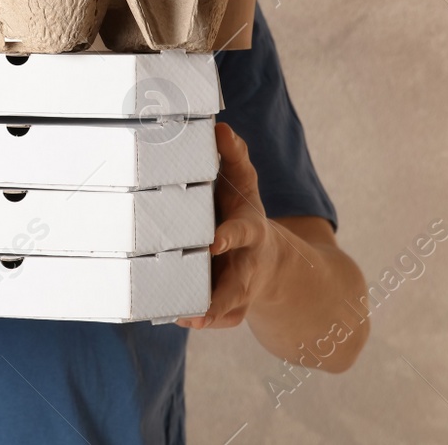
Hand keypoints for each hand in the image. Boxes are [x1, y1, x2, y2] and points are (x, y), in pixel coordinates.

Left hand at [176, 122, 289, 329]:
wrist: (270, 258)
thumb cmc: (244, 212)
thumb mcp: (244, 183)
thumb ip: (234, 156)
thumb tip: (220, 128)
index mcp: (250, 229)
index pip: (242, 232)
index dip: (229, 237)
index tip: (214, 241)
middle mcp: (247, 262)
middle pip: (239, 282)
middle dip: (223, 293)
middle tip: (201, 301)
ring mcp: (241, 288)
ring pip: (230, 307)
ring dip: (209, 313)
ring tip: (185, 317)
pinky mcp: (232, 305)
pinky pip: (222, 319)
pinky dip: (204, 319)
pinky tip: (176, 315)